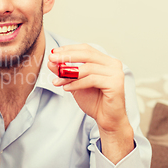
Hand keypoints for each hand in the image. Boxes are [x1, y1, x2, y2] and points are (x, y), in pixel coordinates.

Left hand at [48, 44, 133, 162]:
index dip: (69, 49)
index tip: (53, 52)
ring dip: (68, 74)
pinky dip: (76, 83)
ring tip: (56, 81)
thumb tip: (50, 61)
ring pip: (88, 68)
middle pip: (87, 54)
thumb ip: (64, 72)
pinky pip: (92, 80)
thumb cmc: (93, 100)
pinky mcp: (116, 84)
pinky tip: (66, 88)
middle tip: (52, 59)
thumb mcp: (74, 83)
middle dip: (67, 56)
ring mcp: (116, 73)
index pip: (86, 48)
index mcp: (105, 60)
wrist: (106, 119)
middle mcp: (113, 63)